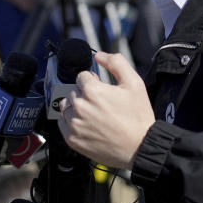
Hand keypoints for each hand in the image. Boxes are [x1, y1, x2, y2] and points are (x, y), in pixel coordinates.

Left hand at [57, 52, 154, 169]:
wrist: (140, 147)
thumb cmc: (138, 117)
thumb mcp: (134, 83)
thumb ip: (116, 63)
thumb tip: (99, 55)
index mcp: (92, 90)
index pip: (82, 76)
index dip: (94, 81)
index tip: (103, 90)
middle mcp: (79, 106)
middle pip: (74, 91)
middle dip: (85, 94)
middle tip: (102, 105)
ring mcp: (74, 124)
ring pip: (66, 106)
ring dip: (77, 107)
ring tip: (94, 115)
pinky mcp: (72, 139)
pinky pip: (63, 123)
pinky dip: (71, 122)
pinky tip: (87, 124)